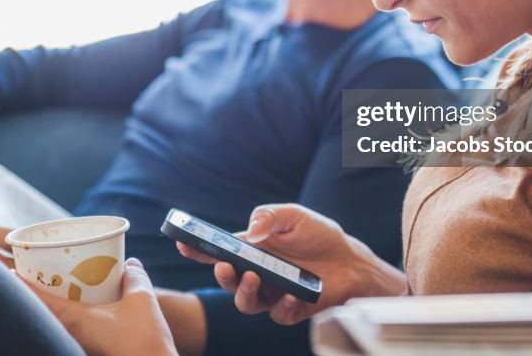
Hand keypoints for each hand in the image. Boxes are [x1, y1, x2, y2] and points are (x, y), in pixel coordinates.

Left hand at [24, 257, 176, 355]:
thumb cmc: (146, 341)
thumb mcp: (142, 301)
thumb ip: (134, 277)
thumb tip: (129, 263)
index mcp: (75, 319)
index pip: (37, 300)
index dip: (19, 284)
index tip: (7, 271)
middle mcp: (71, 334)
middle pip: (41, 312)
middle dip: (32, 293)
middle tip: (32, 273)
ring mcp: (78, 345)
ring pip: (55, 322)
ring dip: (50, 307)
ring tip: (54, 288)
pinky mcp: (88, 350)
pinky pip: (69, 331)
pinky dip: (67, 317)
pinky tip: (80, 310)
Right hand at [177, 204, 405, 324]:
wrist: (349, 260)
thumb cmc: (318, 235)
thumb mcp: (293, 215)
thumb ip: (269, 216)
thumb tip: (250, 233)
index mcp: (251, 250)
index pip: (217, 250)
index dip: (196, 248)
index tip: (181, 241)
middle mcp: (256, 273)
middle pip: (227, 281)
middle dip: (221, 276)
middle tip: (226, 267)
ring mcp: (272, 294)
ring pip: (246, 303)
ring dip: (244, 293)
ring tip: (255, 279)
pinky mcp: (290, 310)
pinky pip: (277, 315)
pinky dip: (282, 306)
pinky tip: (291, 296)